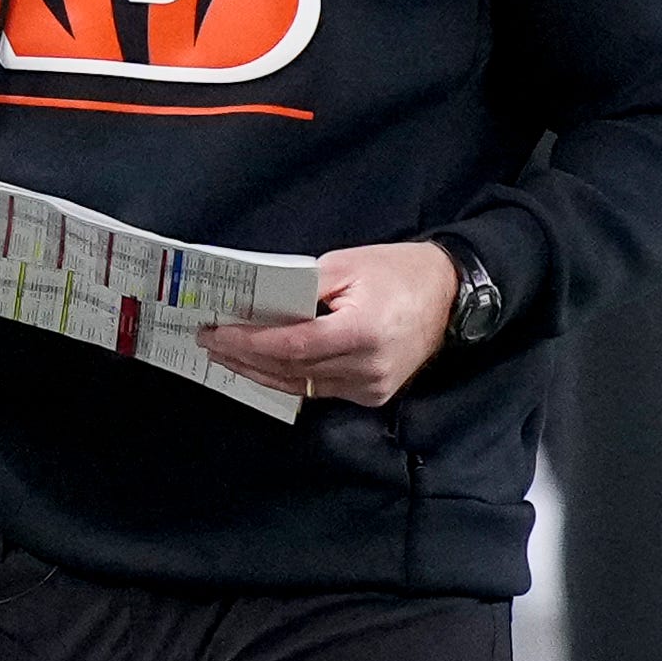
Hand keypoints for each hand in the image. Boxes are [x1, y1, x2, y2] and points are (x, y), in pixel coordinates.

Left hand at [207, 241, 461, 407]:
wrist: (452, 296)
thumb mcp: (346, 265)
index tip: (215, 333)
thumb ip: (300, 288)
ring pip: (302, 386)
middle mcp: (367, 369)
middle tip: (209, 344)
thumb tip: (257, 305)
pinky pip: (321, 389)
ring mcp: (371, 388)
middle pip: (291, 371)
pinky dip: (289, 378)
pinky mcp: (373, 395)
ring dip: (260, 372)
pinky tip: (263, 367)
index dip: (249, 343)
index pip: (292, 346)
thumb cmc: (399, 271)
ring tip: (226, 357)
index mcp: (362, 332)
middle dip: (245, 358)